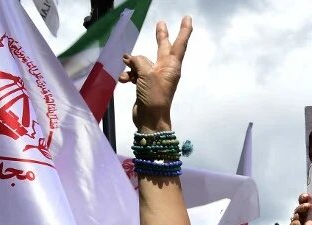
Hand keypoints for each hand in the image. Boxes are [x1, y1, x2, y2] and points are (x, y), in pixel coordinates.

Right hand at [120, 17, 192, 132]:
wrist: (150, 120)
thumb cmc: (154, 97)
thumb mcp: (146, 74)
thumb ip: (139, 61)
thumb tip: (130, 59)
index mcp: (171, 66)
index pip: (179, 44)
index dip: (183, 30)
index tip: (188, 18)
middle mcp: (165, 69)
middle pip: (162, 48)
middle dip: (160, 36)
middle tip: (160, 23)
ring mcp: (154, 77)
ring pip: (141, 62)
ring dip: (132, 65)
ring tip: (127, 71)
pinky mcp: (145, 84)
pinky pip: (134, 74)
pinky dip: (128, 75)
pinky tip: (124, 81)